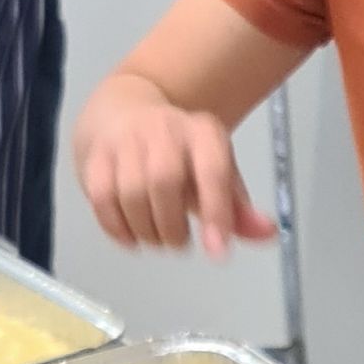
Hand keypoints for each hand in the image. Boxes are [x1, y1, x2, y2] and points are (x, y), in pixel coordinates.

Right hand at [75, 83, 273, 255]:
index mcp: (202, 132)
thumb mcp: (216, 174)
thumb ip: (240, 210)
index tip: (217, 252)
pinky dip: (116, 227)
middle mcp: (163, 129)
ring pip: (130, 193)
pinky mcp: (94, 156)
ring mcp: (125, 141)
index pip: (212, 170)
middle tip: (178, 243)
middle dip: (172, 226)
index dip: (216, 212)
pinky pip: (101, 198)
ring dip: (146, 230)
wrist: (124, 112)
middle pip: (164, 181)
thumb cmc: (178, 154)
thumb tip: (268, 233)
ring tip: (156, 239)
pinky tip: (130, 237)